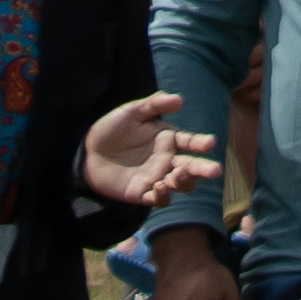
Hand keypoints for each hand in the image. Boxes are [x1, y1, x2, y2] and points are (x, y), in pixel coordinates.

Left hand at [74, 91, 220, 215]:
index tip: (209, 143)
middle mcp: (167, 161)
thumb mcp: (130, 113)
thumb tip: (179, 99)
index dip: (202, 143)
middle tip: (215, 170)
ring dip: (183, 182)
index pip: (191, 142)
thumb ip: (153, 105)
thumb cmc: (110, 130)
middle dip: (205, 169)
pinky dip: (163, 196)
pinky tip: (160, 187)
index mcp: (169, 141)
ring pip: (181, 185)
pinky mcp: (142, 193)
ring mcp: (157, 178)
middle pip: (192, 167)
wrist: (85, 153)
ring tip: (175, 177)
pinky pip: (159, 200)